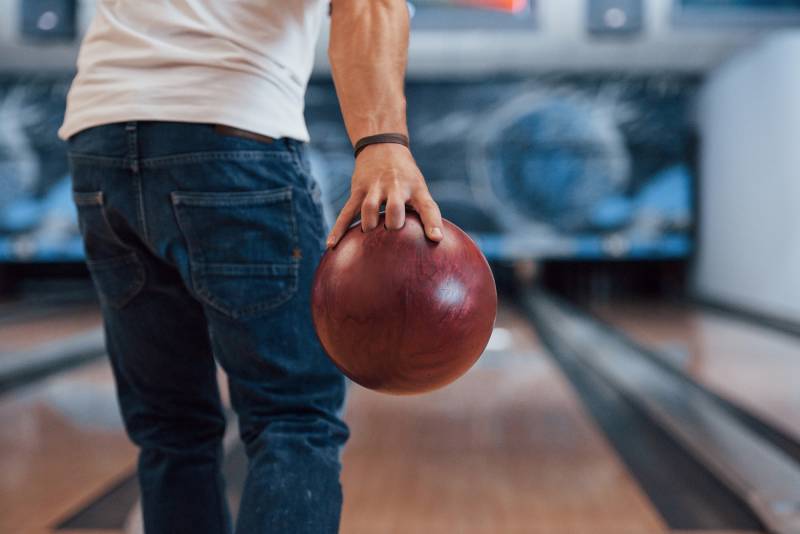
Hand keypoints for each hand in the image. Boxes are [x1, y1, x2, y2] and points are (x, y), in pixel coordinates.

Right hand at [326, 143, 443, 247]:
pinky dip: (339, 228)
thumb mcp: (419, 187)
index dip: (433, 223)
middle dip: (393, 223)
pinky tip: (331, 245)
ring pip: (369, 208)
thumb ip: (424, 212)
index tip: (436, 238)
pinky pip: (347, 212)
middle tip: (392, 234)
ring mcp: (375, 187)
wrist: (382, 145)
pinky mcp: (358, 191)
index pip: (428, 206)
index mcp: (416, 188)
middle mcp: (396, 186)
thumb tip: (432, 242)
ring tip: (369, 236)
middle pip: (395, 207)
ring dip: (369, 225)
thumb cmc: (406, 177)